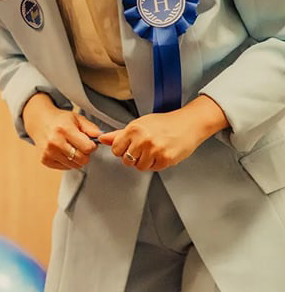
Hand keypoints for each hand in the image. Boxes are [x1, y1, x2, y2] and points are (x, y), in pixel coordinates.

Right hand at [22, 93, 101, 170]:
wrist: (40, 122)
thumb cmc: (60, 120)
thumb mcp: (77, 118)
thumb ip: (91, 128)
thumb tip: (101, 137)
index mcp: (64, 130)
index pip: (87, 148)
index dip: (92, 146)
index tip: (89, 142)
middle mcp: (55, 142)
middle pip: (82, 159)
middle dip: (85, 154)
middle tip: (80, 145)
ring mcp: (48, 152)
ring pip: (75, 165)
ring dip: (76, 158)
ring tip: (70, 147)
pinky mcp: (45, 160)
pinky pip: (65, 167)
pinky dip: (67, 161)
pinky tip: (63, 151)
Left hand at [98, 96, 228, 170]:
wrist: (189, 124)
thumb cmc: (165, 123)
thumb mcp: (140, 124)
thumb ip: (120, 134)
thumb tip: (103, 139)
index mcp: (134, 129)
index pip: (116, 149)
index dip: (122, 150)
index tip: (128, 147)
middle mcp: (143, 139)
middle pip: (126, 160)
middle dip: (133, 157)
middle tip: (144, 148)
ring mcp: (154, 150)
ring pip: (139, 166)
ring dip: (146, 161)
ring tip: (154, 150)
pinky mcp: (165, 159)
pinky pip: (154, 169)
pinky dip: (157, 164)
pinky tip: (162, 153)